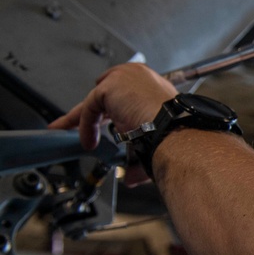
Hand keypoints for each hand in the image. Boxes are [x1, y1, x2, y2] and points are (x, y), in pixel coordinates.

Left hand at [49, 63, 176, 149]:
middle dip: (91, 114)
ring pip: (94, 101)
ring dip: (85, 122)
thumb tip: (130, 178)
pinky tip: (90, 142)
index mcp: (153, 86)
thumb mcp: (156, 137)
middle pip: (105, 94)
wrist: (176, 130)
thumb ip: (139, 152)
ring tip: (82, 141)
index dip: (111, 111)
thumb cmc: (176, 135)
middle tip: (76, 129)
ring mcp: (123, 78)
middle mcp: (138, 76)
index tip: (103, 126)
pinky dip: (86, 126)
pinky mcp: (110, 86)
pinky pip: (90, 108)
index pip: (124, 94)